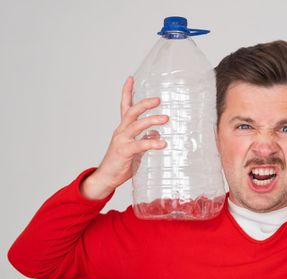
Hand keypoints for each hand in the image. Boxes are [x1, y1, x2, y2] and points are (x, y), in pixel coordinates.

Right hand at [80, 77, 168, 199]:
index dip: (127, 92)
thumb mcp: (136, 148)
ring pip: (136, 125)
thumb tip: (158, 133)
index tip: (131, 78)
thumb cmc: (122, 163)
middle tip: (158, 99)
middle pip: (131, 111)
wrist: (106, 178)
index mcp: (123, 129)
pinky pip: (139, 144)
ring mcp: (121, 140)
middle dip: (144, 103)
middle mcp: (121, 131)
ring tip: (165, 118)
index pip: (124, 106)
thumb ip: (145, 139)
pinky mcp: (124, 151)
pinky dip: (151, 142)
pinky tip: (162, 143)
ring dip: (151, 120)